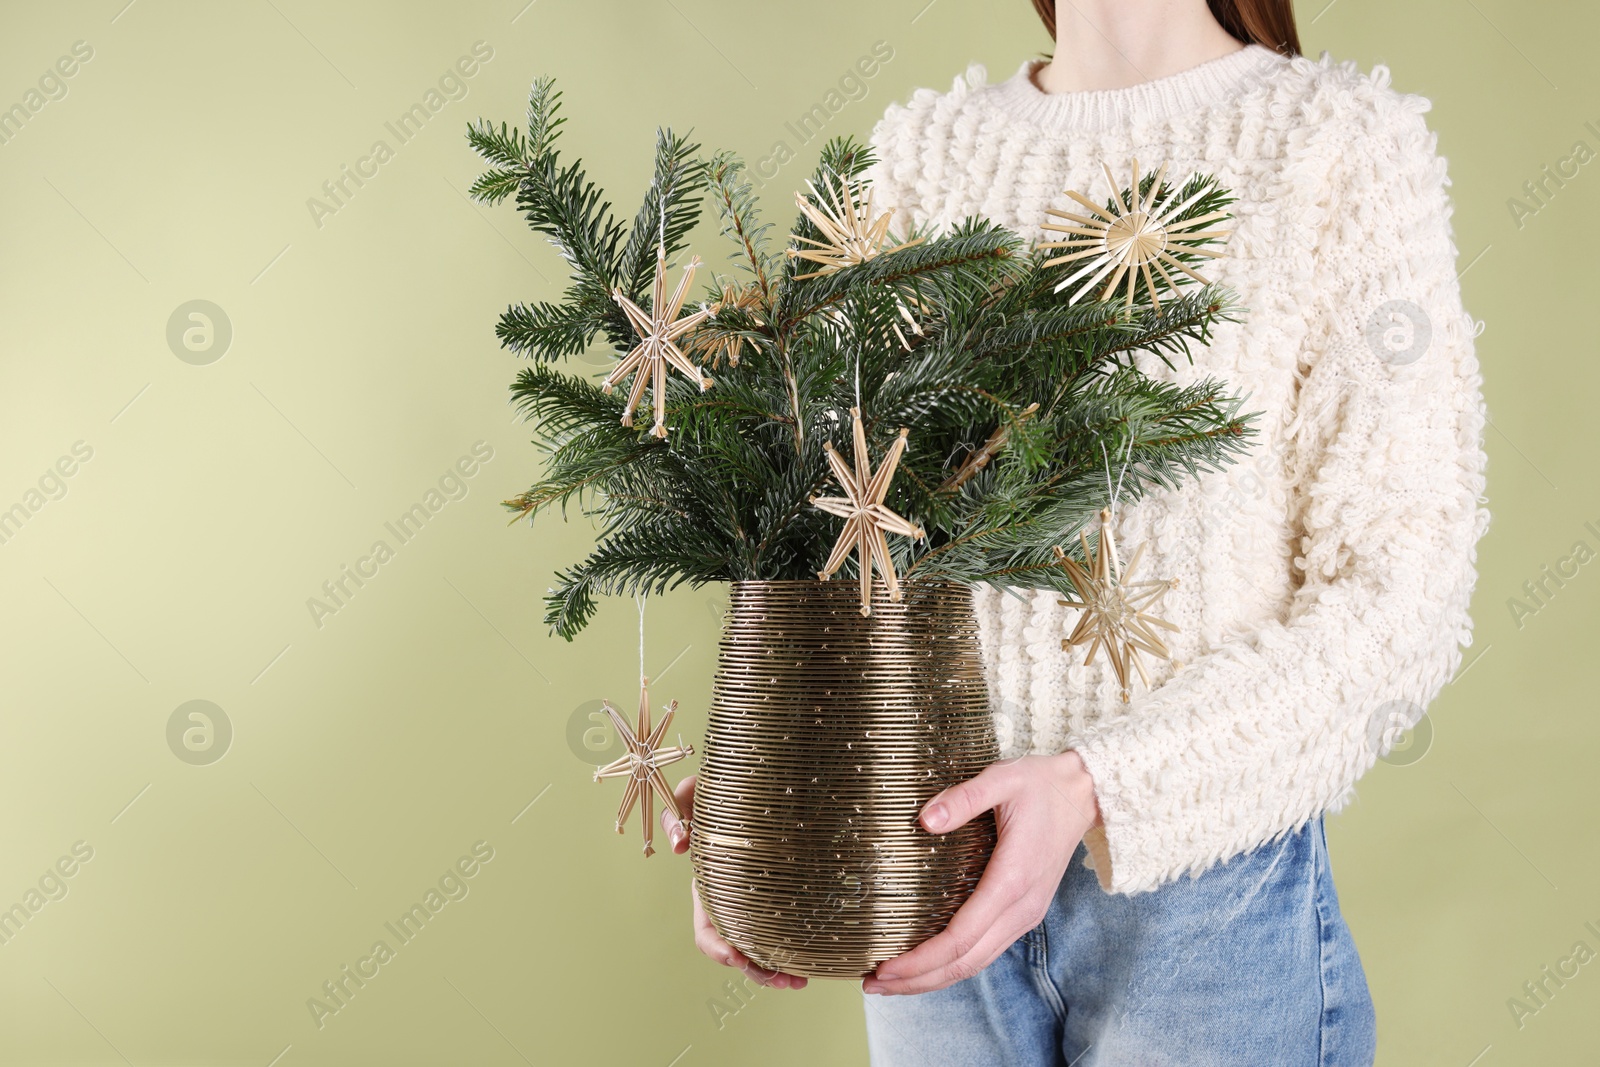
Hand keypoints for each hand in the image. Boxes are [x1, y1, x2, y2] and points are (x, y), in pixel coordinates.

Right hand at [661, 774, 808, 989]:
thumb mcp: (690, 796)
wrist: (753, 784)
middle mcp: (731, 905)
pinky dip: (795, 950)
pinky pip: (784, 934)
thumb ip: (677, 813)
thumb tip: (680, 844)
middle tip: (785, 979)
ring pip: (762, 951)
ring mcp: (756, 906)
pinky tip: (812, 957)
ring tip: (799, 981)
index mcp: (708, 890)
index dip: (717, 949)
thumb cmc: (718, 792)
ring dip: (777, 971)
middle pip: (737, 954)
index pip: (706, 931)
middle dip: (757, 971)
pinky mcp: (781, 900)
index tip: (735, 957)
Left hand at [862, 751, 1099, 995]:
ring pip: (976, 963)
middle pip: (965, 962)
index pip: (961, 937)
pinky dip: (953, 964)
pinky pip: (985, 951)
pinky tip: (926, 964)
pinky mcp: (1023, 912)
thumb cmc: (1041, 784)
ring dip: (933, 978)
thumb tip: (925, 820)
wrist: (1084, 793)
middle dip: (917, 979)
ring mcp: (1025, 914)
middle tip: (872, 983)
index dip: (921, 959)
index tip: (885, 967)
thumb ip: (964, 798)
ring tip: (890, 982)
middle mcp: (1021, 907)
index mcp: (1012, 880)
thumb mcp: (1003, 778)